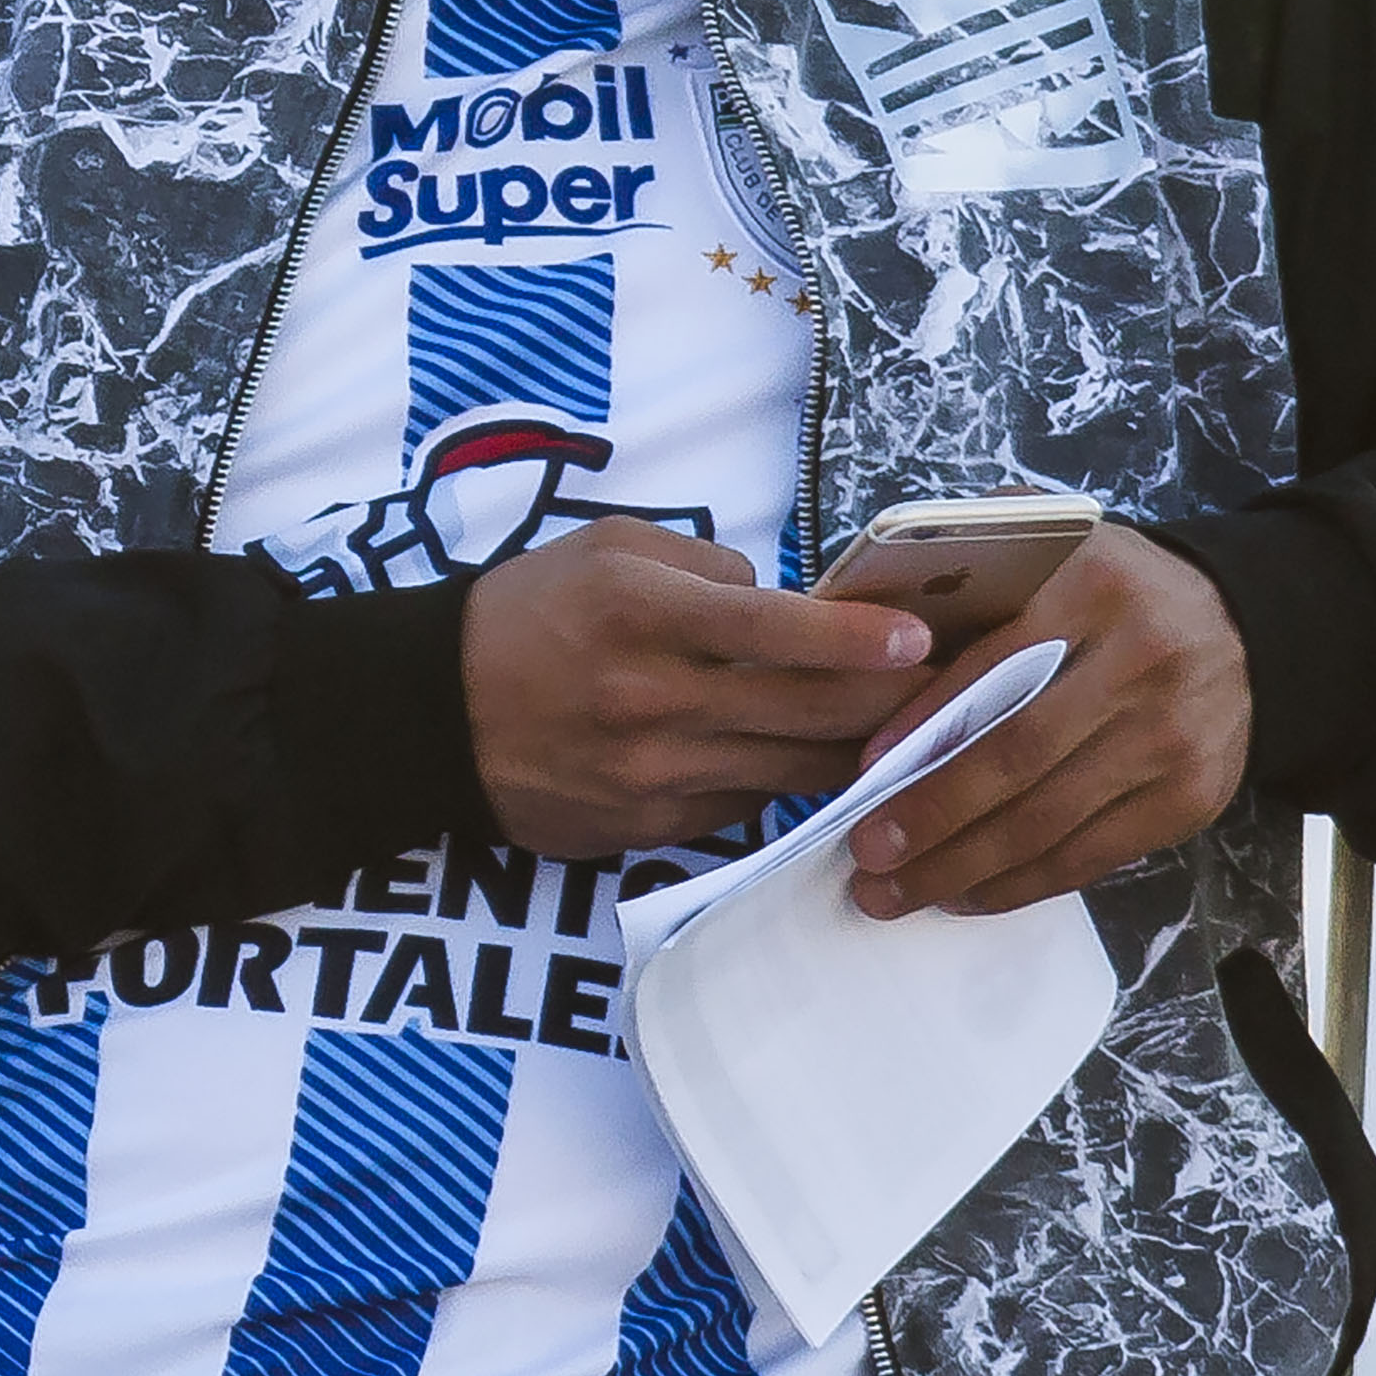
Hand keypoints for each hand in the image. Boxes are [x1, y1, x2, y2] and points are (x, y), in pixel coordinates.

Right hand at [466, 520, 936, 861]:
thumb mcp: (605, 550)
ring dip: (858, 751)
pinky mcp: (650, 825)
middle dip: (891, 700)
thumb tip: (791, 603)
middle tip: (944, 685)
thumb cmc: (525, 615)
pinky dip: (785, 781)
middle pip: (810, 711)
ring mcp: (653, 772)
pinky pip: (749, 805)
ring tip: (903, 729)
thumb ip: (706, 566)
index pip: (779, 629)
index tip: (918, 639)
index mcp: (640, 612)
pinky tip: (807, 760)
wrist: (431, 717)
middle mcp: (652, 697)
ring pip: (796, 770)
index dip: (861, 637)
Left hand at [839, 526, 1250, 916]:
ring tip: (895, 893)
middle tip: (867, 851)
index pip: (995, 664)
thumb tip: (882, 663)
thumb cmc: (1120, 596)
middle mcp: (1143, 665)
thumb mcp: (1060, 558)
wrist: (1252, 630)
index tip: (864, 769)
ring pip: (1051, 820)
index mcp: (1096, 589)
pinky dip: (1023, 883)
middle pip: (1020, 755)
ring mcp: (1173, 740)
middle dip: (934, 814)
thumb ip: (984, 591)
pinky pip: (1093, 855)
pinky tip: (966, 895)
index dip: (926, 724)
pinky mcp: (1191, 799)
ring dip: (964, 867)